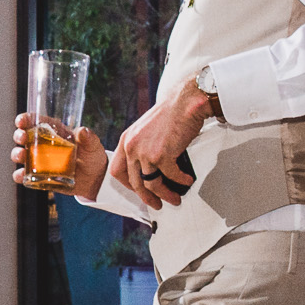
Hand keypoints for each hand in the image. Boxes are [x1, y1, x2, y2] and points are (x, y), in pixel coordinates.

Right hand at [9, 111, 108, 199]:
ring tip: (21, 156)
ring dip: (17, 154)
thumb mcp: (93, 145)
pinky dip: (20, 175)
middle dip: (19, 136)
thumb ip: (89, 138)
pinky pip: (26, 175)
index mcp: (55, 132)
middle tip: (22, 138)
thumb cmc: (92, 157)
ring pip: (22, 155)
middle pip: (25, 137)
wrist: (95, 179)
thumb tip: (83, 131)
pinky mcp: (40, 176)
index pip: (38, 122)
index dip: (26, 119)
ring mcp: (41, 160)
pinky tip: (21, 175)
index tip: (20, 121)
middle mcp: (44, 145)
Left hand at [110, 79, 216, 208]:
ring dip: (165, 195)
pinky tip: (187, 180)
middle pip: (134, 182)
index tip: (139, 190)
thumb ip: (143, 145)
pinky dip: (181, 181)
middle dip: (147, 197)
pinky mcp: (162, 155)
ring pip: (152, 185)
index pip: (118, 171)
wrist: (185, 101)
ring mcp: (146, 152)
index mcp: (126, 140)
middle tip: (157, 203)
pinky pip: (171, 177)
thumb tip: (151, 166)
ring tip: (175, 198)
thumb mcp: (146, 129)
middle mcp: (132, 147)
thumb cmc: (171, 112)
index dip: (128, 185)